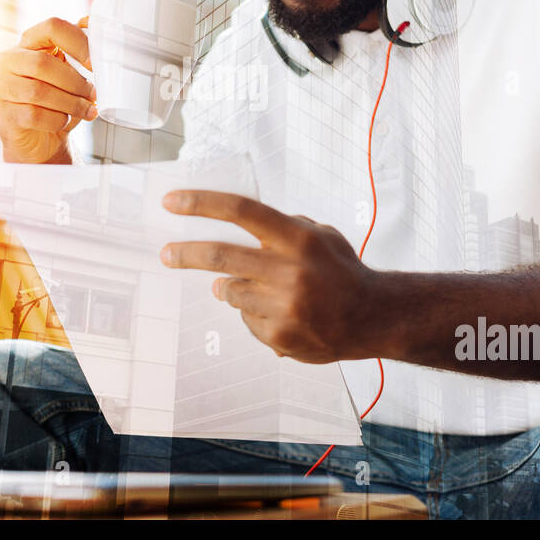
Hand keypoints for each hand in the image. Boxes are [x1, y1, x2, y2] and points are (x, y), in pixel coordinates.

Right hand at [0, 16, 96, 163]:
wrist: (41, 141)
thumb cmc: (56, 102)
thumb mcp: (71, 73)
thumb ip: (78, 48)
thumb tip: (89, 21)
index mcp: (30, 42)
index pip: (52, 27)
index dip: (78, 43)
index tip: (94, 65)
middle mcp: (10, 60)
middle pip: (43, 63)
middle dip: (75, 82)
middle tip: (93, 94)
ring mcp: (3, 87)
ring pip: (39, 91)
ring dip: (70, 103)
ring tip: (86, 110)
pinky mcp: (5, 115)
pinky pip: (34, 115)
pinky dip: (57, 120)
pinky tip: (64, 121)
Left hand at [158, 190, 378, 362]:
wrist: (373, 318)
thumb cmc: (342, 271)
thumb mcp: (321, 235)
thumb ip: (282, 227)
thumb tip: (237, 229)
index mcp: (298, 238)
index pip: (240, 210)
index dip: (201, 204)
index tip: (171, 203)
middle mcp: (289, 271)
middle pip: (221, 255)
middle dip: (185, 253)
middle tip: (166, 253)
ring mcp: (282, 307)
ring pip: (230, 291)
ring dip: (232, 288)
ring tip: (261, 289)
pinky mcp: (278, 336)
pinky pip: (246, 319)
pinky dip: (255, 314)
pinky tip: (284, 314)